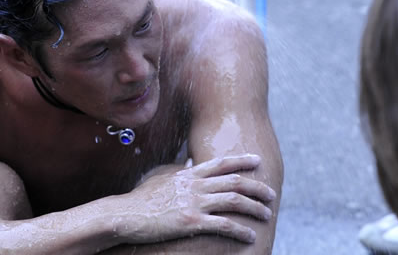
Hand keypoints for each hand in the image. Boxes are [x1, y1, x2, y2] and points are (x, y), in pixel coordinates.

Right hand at [115, 154, 275, 243]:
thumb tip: (189, 165)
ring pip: (234, 201)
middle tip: (271, 194)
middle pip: (234, 182)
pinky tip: (250, 235)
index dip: (242, 161)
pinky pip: (224, 225)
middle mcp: (195, 184)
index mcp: (188, 174)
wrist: (126, 215)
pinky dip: (240, 229)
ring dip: (254, 208)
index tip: (257, 160)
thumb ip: (178, 171)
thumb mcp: (160, 178)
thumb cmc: (140, 199)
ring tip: (266, 214)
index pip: (221, 163)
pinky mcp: (191, 221)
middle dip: (256, 188)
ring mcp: (194, 202)